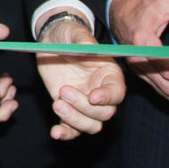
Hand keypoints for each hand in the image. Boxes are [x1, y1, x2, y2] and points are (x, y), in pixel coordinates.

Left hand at [35, 15, 124, 139]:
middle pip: (104, 113)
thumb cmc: (69, 35)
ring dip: (75, 120)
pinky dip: (65, 133)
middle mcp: (101, 93)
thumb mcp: (76, 34)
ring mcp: (85, 104)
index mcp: (109, 75)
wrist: (51, 41)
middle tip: (64, 91)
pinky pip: (71, 129)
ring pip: (91, 125)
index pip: (117, 92)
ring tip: (56, 104)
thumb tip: (88, 48)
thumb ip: (83, 42)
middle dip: (84, 107)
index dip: (108, 97)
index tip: (93, 96)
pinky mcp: (69, 110)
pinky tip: (55, 132)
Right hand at [110, 0, 168, 102]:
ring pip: (165, 90)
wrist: (118, 11)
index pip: (167, 69)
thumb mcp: (167, 3)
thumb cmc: (143, 7)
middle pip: (168, 86)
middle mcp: (138, 59)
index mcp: (144, 42)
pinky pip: (159, 87)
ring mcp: (137, 67)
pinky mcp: (138, 71)